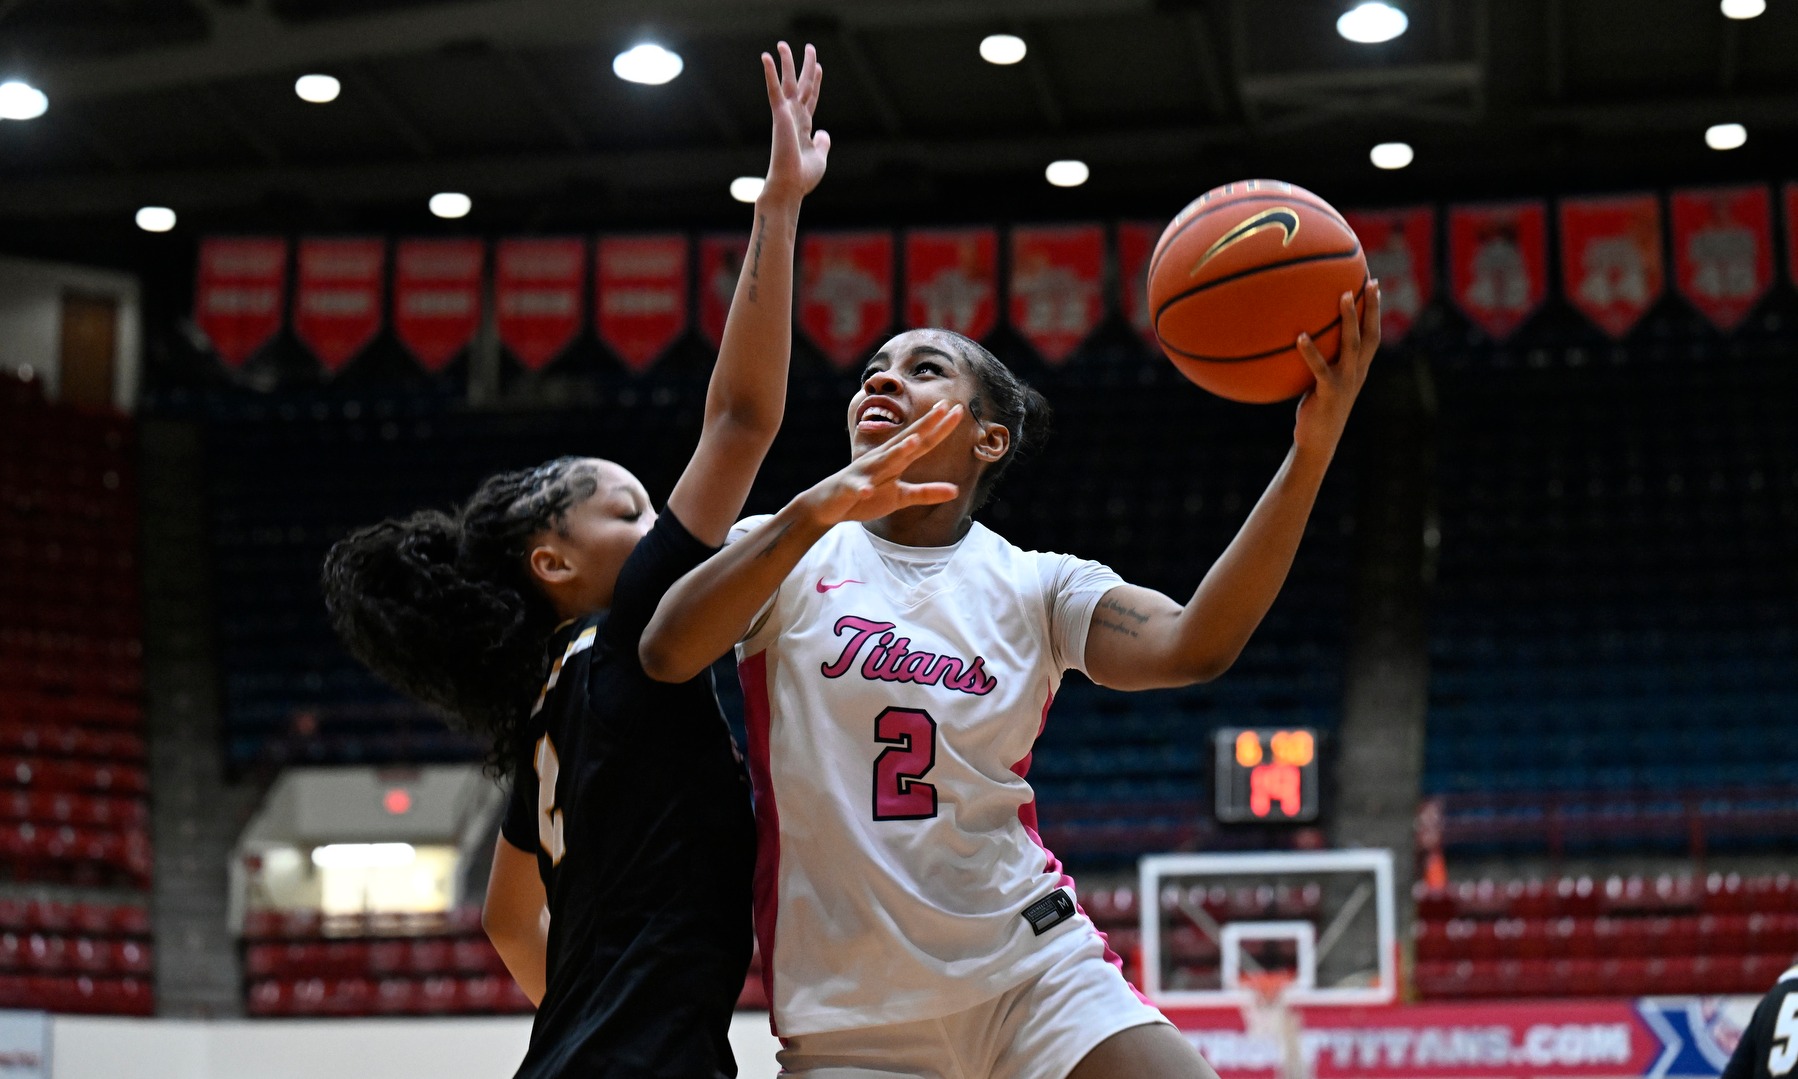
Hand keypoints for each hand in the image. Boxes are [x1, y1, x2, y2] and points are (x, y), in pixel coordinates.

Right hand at [760, 42, 829, 203]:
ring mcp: (786, 115)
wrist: (790, 185)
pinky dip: (770, 73)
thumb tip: (824, 133)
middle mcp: (794, 117)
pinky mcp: (779, 115)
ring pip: (788, 82)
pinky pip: (774, 90)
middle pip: (801, 85)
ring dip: (787, 62)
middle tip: (809, 47)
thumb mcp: (820, 157)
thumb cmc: (803, 177)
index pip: (810, 99)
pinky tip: (765, 56)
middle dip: (805, 66)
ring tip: (783, 44)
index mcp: (804, 127)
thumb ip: (822, 143)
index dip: (815, 82)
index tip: (818, 67)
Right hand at [802, 403, 961, 524]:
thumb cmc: (866, 496)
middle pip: (907, 441)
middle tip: (944, 408)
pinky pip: (859, 488)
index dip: (939, 427)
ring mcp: (866, 472)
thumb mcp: (900, 496)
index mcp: (895, 460)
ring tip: (913, 441)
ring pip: (884, 460)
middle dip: (925, 425)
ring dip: (898, 451)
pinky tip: (868, 491)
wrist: (828, 504)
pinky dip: (863, 488)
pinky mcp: (852, 488)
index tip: (958, 410)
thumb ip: (926, 492)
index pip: (922, 441)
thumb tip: (956, 490)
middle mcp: (882, 460)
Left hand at [1293, 280, 1380, 454]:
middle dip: (1372, 308)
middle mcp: (1357, 372)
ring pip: (1352, 345)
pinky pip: (1320, 368)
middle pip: (1371, 334)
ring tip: (1343, 296)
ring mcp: (1345, 382)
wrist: (1318, 441)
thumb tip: (1304, 334)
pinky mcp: (1328, 393)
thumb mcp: (1323, 381)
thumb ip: (1322, 360)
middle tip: (1370, 282)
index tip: (1374, 284)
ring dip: (1349, 320)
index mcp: (1359, 369)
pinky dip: (1310, 352)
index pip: (1373, 334)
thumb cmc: (1317, 408)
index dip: (1375, 310)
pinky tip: (1300, 337)